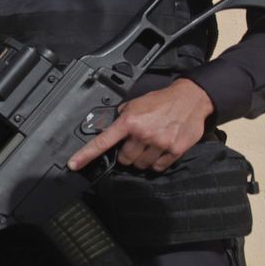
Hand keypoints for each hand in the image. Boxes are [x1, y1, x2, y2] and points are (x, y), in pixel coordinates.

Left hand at [67, 79, 213, 173]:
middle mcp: (142, 134)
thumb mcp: (135, 104)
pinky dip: (157, 162)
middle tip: (135, 143)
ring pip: (140, 165)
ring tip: (149, 145)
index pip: (102, 141)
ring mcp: (159, 143)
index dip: (85, 155)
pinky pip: (158, 167)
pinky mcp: (175, 150)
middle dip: (127, 154)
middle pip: (124, 159)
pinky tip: (160, 150)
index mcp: (129, 121)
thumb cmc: (161, 101)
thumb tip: (106, 128)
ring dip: (142, 159)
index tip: (73, 164)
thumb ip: (121, 117)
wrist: (191, 98)